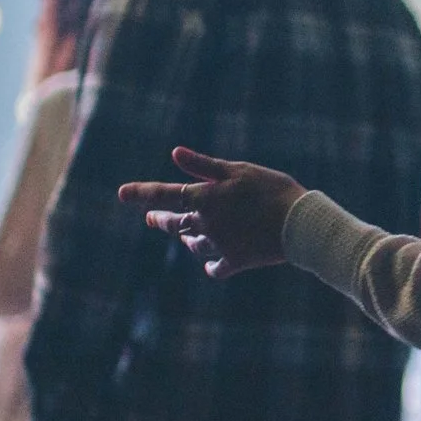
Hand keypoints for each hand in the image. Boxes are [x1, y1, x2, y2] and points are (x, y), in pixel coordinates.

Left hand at [119, 147, 304, 278]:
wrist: (299, 224)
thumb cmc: (271, 189)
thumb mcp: (239, 171)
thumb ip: (204, 165)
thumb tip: (175, 153)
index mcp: (205, 197)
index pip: (165, 194)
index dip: (142, 193)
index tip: (121, 193)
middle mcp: (206, 222)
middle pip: (176, 223)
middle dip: (161, 220)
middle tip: (151, 219)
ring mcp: (220, 243)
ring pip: (194, 245)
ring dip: (187, 240)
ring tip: (185, 239)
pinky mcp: (236, 260)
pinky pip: (216, 266)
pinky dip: (210, 265)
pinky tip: (209, 265)